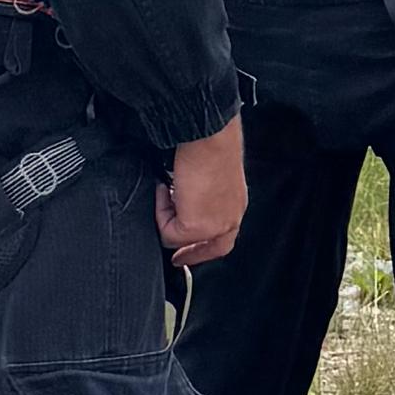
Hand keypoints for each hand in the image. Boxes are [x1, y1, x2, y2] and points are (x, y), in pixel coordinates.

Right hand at [158, 118, 246, 261]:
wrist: (208, 136)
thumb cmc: (209, 143)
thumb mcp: (210, 176)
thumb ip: (202, 197)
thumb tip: (182, 201)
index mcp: (235, 204)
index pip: (225, 238)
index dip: (205, 249)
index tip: (186, 253)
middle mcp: (230, 218)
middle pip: (211, 248)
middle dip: (189, 254)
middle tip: (175, 258)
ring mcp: (214, 225)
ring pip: (181, 239)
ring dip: (167, 217)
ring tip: (165, 191)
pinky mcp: (195, 225)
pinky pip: (167, 231)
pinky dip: (159, 210)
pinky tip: (163, 187)